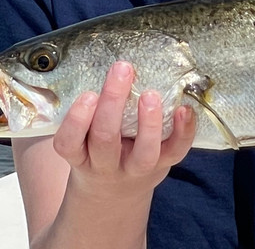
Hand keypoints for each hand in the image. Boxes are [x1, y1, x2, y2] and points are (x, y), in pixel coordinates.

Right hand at [52, 61, 196, 198]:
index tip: (88, 94)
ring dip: (149, 123)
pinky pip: (175, 152)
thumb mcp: (82, 139)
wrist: (114, 194)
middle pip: (105, 139)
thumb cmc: (95, 151)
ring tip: (150, 94)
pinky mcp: (162, 166)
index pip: (69, 143)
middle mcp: (105, 165)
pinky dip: (183, 131)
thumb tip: (95, 60)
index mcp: (80, 156)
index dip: (76, 121)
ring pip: (143, 153)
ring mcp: (135, 169)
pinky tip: (185, 108)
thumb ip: (87, 110)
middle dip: (113, 103)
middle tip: (122, 70)